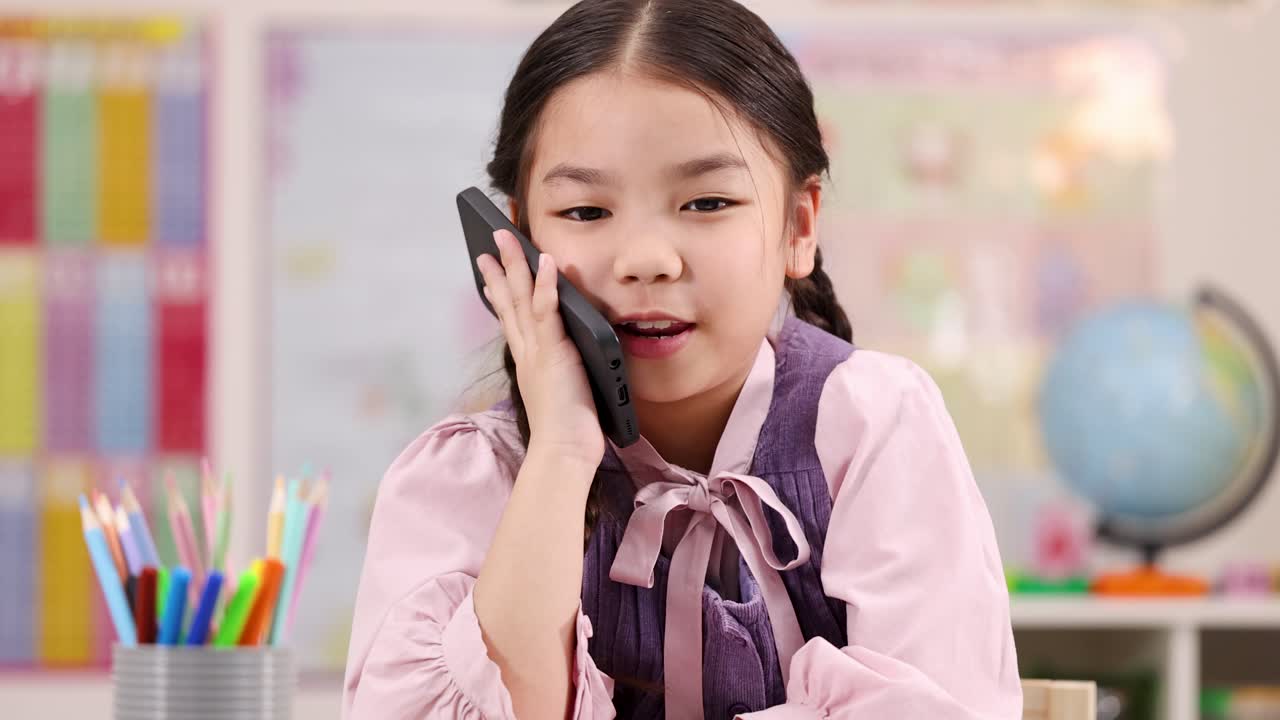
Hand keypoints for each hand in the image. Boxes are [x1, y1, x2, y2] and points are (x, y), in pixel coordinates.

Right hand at [476, 230, 605, 469]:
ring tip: (507, 236)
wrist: (563, 453)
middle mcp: (527, 352)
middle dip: (500, 267)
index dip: (499, 291)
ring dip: (515, 264)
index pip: (510, 318)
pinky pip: (548, 312)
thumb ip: (560, 366)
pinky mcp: (554, 353)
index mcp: (528, 360)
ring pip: (523, 298)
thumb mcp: (561, 389)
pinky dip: (547, 285)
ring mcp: (538, 351)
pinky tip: (546, 262)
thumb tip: (573, 349)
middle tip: (490, 240)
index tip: (489, 271)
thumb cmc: (568, 430)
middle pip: (510, 300)